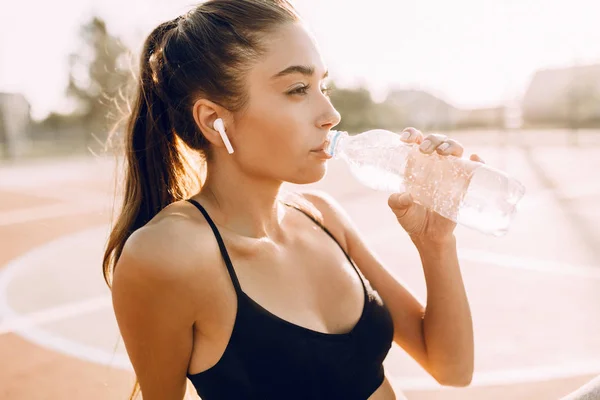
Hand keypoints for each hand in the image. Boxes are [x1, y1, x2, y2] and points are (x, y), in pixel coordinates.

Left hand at [388, 127, 484, 243]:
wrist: (429, 236)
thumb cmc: (412, 219)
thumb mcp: (399, 210)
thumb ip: (397, 202)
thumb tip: (406, 196)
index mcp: (416, 165)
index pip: (415, 141)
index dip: (412, 134)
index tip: (405, 139)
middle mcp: (434, 165)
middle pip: (436, 141)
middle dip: (431, 139)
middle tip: (424, 149)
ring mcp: (450, 173)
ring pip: (455, 149)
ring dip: (450, 145)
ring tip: (443, 152)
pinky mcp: (464, 186)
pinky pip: (474, 169)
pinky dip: (477, 161)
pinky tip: (474, 159)